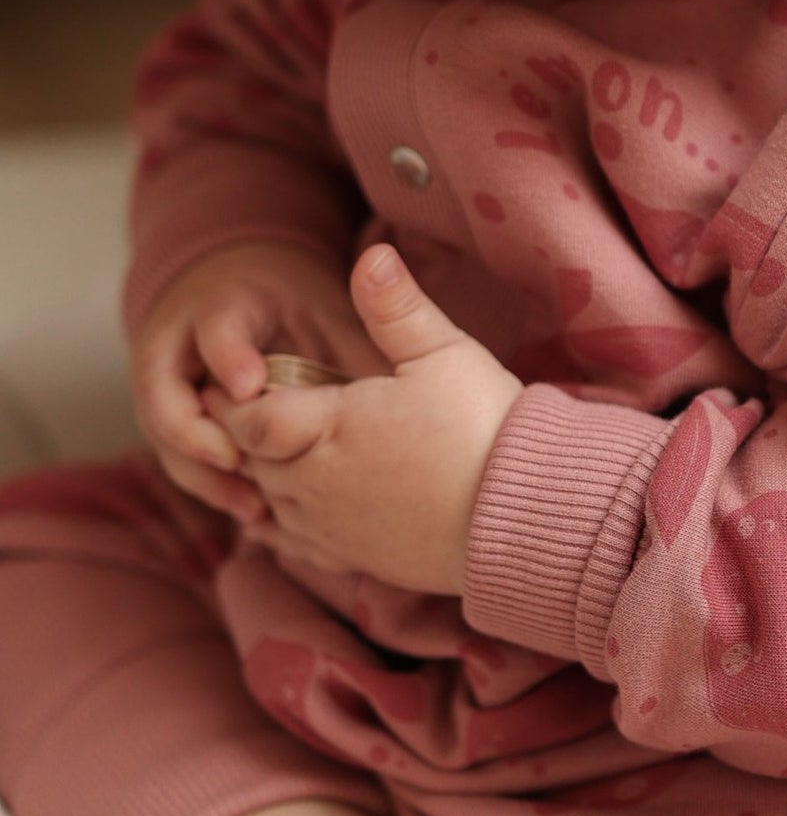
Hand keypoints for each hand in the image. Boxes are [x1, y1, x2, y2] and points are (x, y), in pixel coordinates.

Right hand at [130, 242, 393, 521]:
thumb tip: (400, 380)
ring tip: (254, 508)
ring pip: (163, 433)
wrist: (250, 297)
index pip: (215, 325)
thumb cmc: (300, 308)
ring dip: (203, 474)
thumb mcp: (328, 311)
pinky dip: (209, 485)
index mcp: (226, 302)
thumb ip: (357, 338)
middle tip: (242, 465)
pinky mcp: (167, 413)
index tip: (252, 387)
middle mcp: (179, 338)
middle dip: (197, 434)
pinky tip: (253, 514)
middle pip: (162, 390)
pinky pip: (175, 455)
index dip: (229, 355)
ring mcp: (164, 379)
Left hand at [203, 245, 524, 594]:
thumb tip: (372, 254)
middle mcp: (318, 485)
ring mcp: (335, 529)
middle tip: (243, 408)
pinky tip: (283, 513)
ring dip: (262, 478)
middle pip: (251, 461)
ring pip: (269, 504)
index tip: (233, 379)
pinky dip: (280, 525)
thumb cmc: (486, 429)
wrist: (524, 515)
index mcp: (329, 429)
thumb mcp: (445, 353)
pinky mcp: (359, 560)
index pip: (249, 417)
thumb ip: (396, 307)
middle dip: (244, 435)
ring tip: (265, 454)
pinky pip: (295, 546)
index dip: (234, 399)